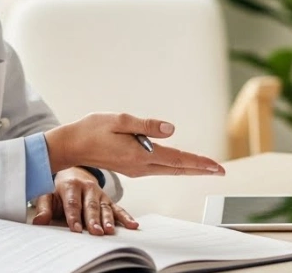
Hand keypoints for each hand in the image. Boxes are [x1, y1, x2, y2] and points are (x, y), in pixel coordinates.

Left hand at [31, 167, 138, 234]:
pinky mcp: (108, 200)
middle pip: (90, 206)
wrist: (73, 173)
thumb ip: (43, 207)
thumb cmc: (59, 189)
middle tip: (95, 232)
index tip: (75, 229)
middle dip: (93, 220)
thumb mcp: (47, 194)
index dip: (73, 216)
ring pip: (105, 208)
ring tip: (110, 231)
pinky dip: (126, 217)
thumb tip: (39, 221)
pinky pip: (118, 209)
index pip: (72, 203)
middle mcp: (88, 188)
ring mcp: (100, 194)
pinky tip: (132, 225)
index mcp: (71, 186)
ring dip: (108, 220)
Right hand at [44, 112, 225, 177]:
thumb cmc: (93, 129)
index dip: (199, 163)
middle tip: (220, 171)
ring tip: (206, 167)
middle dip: (200, 169)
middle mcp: (141, 166)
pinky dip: (174, 166)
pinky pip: (159, 168)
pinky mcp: (131, 167)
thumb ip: (147, 125)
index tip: (217, 167)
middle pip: (177, 168)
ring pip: (169, 170)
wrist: (71, 145)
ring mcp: (136, 169)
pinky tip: (180, 164)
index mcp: (140, 155)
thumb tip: (172, 129)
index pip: (177, 159)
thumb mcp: (120, 120)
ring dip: (188, 168)